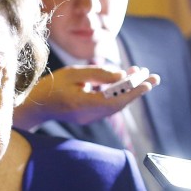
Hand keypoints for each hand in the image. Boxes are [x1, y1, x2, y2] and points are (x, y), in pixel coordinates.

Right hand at [13, 64, 158, 129]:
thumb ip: (98, 74)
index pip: (115, 100)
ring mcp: (90, 118)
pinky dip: (120, 94)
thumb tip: (121, 75)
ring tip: (143, 76)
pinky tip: (127, 81)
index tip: (148, 82)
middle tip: (155, 77)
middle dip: (138, 90)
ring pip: (116, 106)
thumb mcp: (74, 73)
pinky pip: (110, 106)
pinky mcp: (90, 116)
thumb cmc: (52, 86)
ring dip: (130, 91)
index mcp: (83, 104)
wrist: (36, 105)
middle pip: (120, 104)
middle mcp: (89, 115)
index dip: (133, 91)